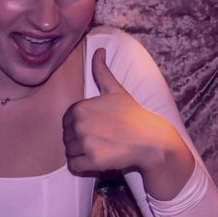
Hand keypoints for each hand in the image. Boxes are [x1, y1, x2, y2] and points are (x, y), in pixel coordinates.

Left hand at [63, 51, 187, 190]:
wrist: (150, 139)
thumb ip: (101, 71)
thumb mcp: (115, 90)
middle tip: (100, 139)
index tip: (96, 127)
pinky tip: (97, 160)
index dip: (79, 126)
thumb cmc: (133, 114)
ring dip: (81, 154)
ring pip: (69, 152)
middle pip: (66, 138)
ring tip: (100, 148)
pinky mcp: (92, 161)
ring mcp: (85, 143)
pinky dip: (82, 166)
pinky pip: (74, 166)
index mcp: (79, 107)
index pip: (66, 122)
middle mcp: (79, 124)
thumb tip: (98, 49)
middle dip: (79, 141)